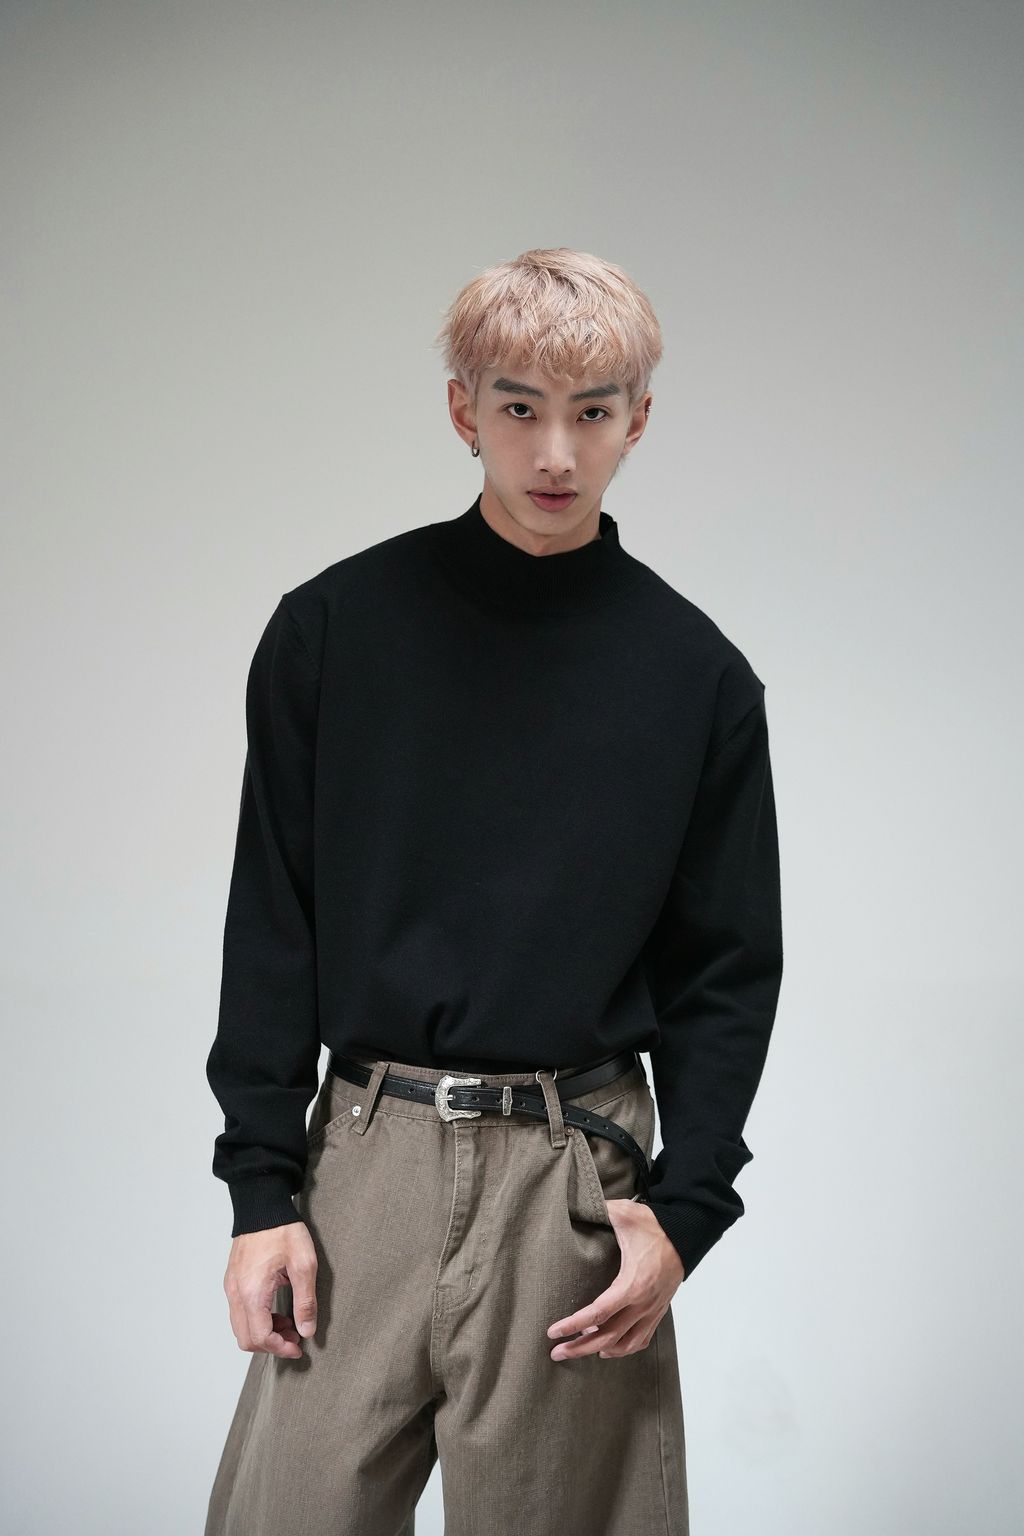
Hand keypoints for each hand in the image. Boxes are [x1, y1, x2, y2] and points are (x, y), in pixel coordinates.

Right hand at [222, 1222, 318, 1356]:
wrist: (262, 1206)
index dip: (281, 1348)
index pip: (261, 1337)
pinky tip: (275, 1309)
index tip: (298, 1347)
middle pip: (246, 1339)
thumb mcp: (304, 1265)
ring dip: (264, 1332)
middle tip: (295, 1336)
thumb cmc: (282, 1231)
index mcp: (253, 1293)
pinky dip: (256, 1320)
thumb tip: (306, 1331)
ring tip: (288, 1321)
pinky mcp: (232, 1282)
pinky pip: (239, 1313)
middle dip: (271, 1344)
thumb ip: (305, 1302)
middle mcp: (236, 1294)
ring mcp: (231, 1288)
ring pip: (241, 1328)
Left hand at [546, 1199, 684, 1361]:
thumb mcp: (624, 1214)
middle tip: (556, 1352)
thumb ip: (599, 1209)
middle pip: (607, 1337)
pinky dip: (623, 1349)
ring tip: (577, 1350)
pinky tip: (609, 1348)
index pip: (598, 1313)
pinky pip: (641, 1339)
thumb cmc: (654, 1226)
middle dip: (579, 1347)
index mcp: (631, 1284)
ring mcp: (652, 1310)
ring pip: (624, 1344)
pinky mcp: (658, 1311)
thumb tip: (577, 1203)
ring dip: (599, 1350)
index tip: (553, 1331)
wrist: (686, 1235)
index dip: (573, 1325)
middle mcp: (642, 1304)